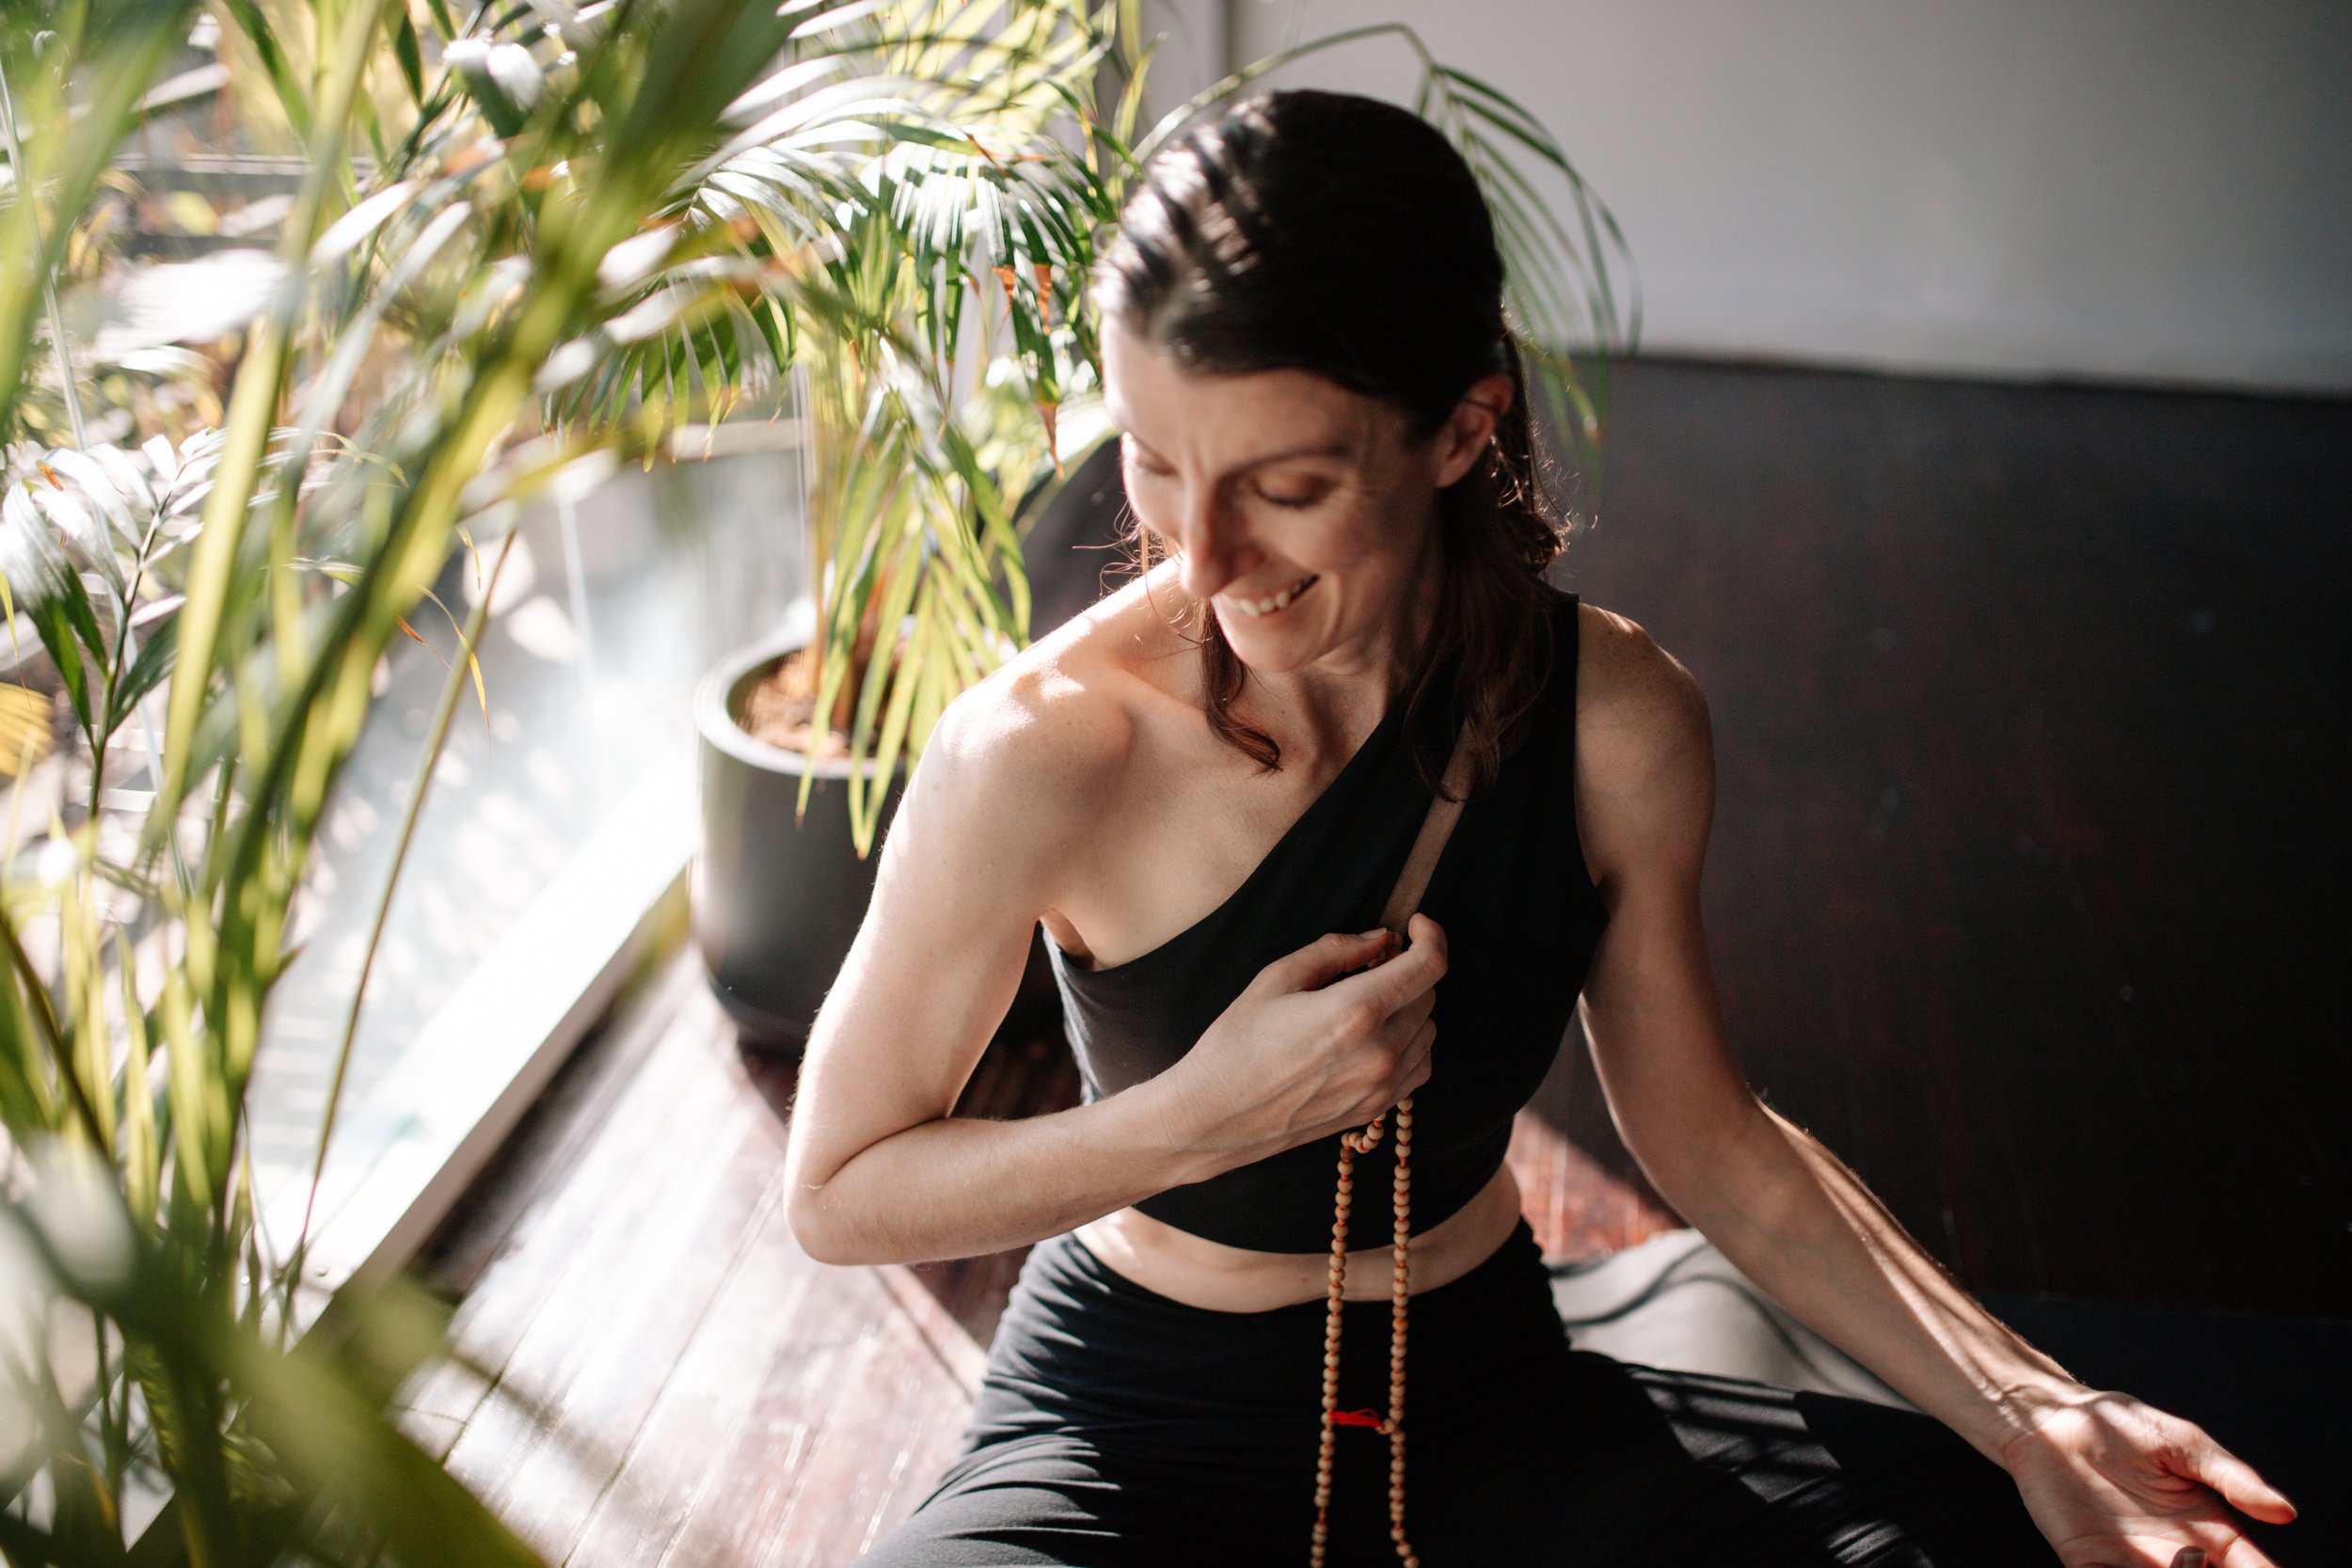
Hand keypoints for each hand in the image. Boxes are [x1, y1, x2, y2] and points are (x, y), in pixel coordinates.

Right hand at [1163, 913, 1447, 1171]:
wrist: (1215, 1115)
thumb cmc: (1237, 1044)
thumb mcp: (1278, 978)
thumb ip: (1336, 950)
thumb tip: (1379, 939)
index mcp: (1355, 1012)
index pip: (1427, 967)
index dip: (1431, 936)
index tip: (1416, 925)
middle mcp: (1379, 1053)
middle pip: (1428, 995)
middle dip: (1409, 970)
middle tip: (1373, 962)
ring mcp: (1380, 1087)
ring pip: (1428, 1031)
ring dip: (1409, 1006)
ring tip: (1368, 1001)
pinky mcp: (1374, 1109)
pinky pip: (1418, 1066)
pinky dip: (1409, 1042)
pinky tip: (1375, 1035)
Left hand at [1999, 1387, 2295, 1567]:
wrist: (2053, 1420)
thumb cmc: (2123, 1426)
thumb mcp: (2183, 1444)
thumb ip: (2231, 1477)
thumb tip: (2286, 1512)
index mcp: (2208, 1529)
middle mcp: (2175, 1554)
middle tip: (2199, 1563)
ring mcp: (2133, 1564)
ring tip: (2182, 1561)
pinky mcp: (2089, 1564)